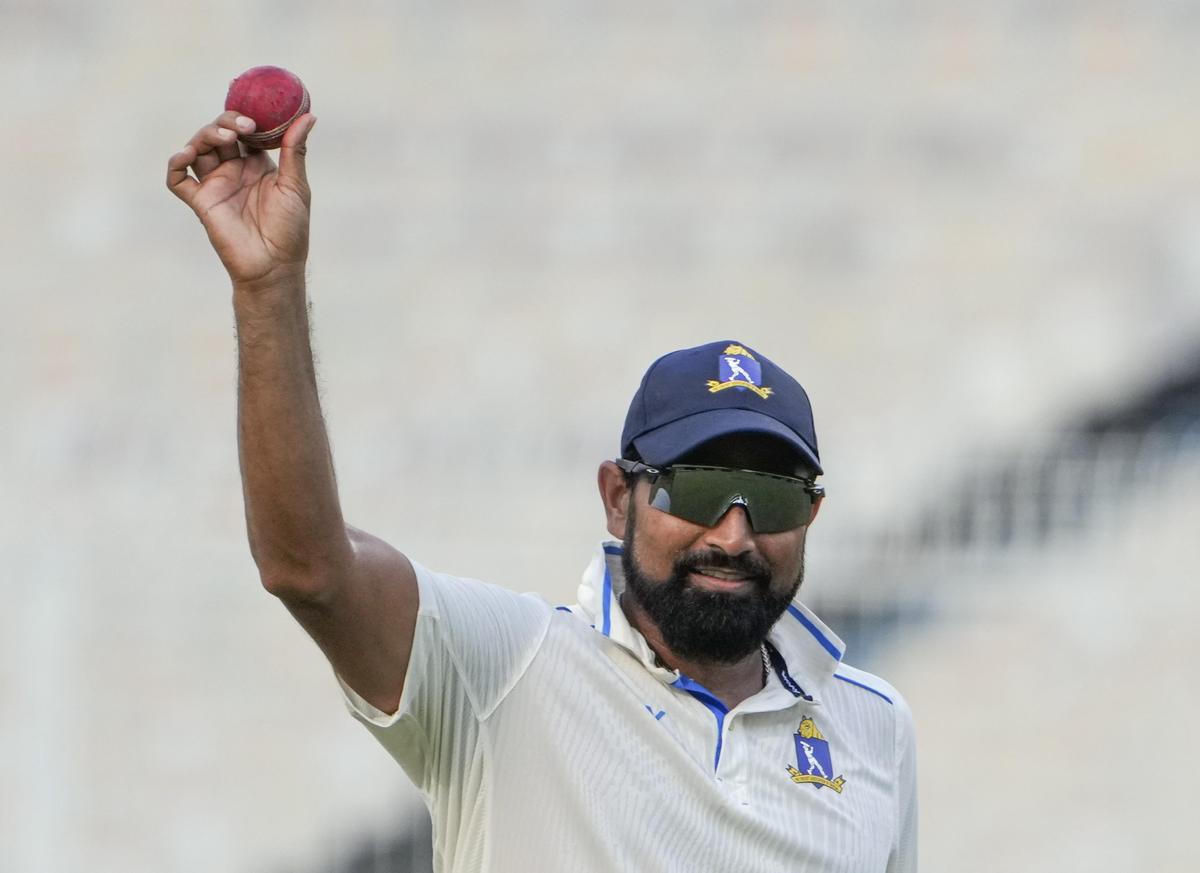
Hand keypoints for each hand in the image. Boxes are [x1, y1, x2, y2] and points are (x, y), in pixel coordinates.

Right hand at [166, 111, 316, 289]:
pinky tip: (186, 155)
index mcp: (257, 165)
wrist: (275, 265)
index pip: (243, 131)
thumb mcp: (296, 185)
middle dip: (225, 123)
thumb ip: (295, 150)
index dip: (245, 119)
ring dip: (204, 136)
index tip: (256, 117)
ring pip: (197, 149)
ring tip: (224, 139)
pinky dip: (175, 164)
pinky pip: (177, 179)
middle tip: (243, 127)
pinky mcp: (201, 202)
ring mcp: (215, 185)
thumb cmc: (290, 229)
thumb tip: (309, 116)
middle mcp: (233, 171)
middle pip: (218, 134)